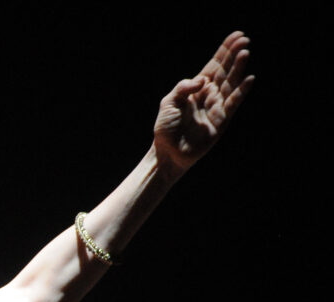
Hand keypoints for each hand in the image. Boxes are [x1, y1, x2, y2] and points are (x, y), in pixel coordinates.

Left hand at [153, 31, 254, 173]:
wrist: (168, 152)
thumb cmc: (166, 127)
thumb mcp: (168, 102)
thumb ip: (183, 88)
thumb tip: (202, 80)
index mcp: (196, 88)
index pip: (214, 65)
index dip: (224, 51)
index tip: (236, 36)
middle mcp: (209, 94)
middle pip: (225, 71)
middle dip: (234, 56)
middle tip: (244, 41)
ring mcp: (217, 107)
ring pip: (231, 84)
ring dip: (238, 69)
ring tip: (245, 54)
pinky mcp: (221, 121)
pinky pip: (233, 103)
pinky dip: (240, 92)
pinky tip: (248, 80)